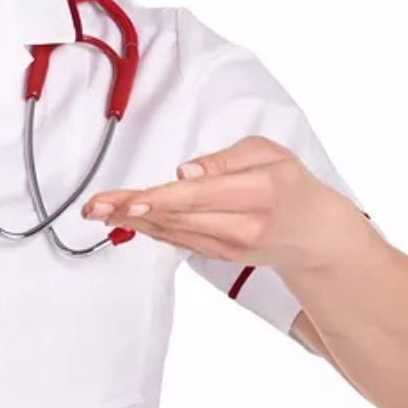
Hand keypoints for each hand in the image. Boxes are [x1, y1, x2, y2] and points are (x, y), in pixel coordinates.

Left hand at [81, 135, 368, 273]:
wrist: (312, 232)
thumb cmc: (288, 184)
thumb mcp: (268, 154)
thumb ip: (226, 159)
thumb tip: (185, 172)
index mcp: (258, 192)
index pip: (201, 196)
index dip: (161, 200)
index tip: (130, 201)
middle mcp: (242, 225)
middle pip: (179, 216)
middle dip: (132, 211)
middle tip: (94, 205)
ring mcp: (228, 246)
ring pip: (172, 231)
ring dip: (130, 221)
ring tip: (96, 210)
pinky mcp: (217, 254)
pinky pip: (176, 240)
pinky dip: (146, 229)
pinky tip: (119, 220)